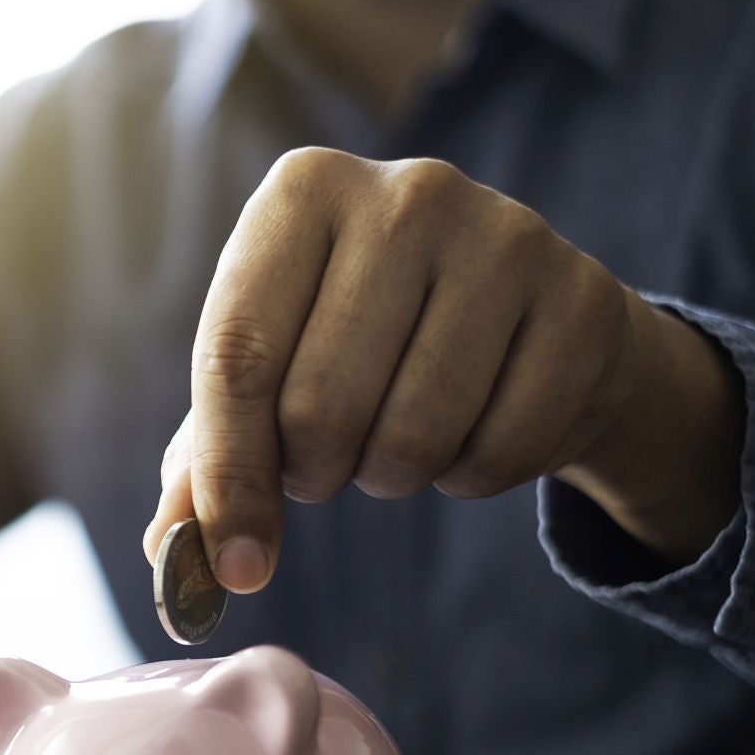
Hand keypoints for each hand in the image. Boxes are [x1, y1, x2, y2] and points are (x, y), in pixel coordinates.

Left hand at [142, 148, 743, 587]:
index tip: (234, 562)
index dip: (229, 474)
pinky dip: (473, 474)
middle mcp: (404, 192)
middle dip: (315, 472)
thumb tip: (170, 551)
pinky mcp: (583, 299)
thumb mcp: (271, 376)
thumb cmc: (363, 345)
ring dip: (393, 476)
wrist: (527, 321)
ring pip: (414, 435)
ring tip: (396, 437)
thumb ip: (206, 459)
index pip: (238, 355)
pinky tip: (476, 425)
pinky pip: (503, 450)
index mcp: (301, 192)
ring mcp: (505, 236)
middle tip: (327, 461)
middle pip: (320, 404)